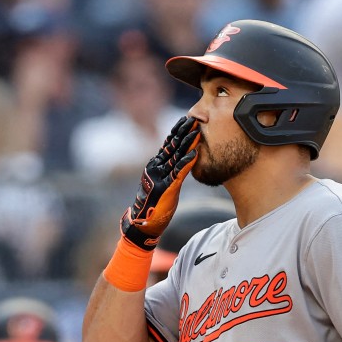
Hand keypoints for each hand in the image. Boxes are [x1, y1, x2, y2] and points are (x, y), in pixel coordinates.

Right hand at [120, 116, 199, 249]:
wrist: (144, 224)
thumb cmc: (156, 206)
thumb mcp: (166, 185)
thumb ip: (173, 173)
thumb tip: (183, 163)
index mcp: (155, 165)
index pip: (168, 145)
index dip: (178, 132)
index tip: (187, 120)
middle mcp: (156, 168)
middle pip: (172, 146)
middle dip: (183, 131)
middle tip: (193, 118)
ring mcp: (160, 177)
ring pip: (175, 156)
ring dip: (187, 143)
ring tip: (197, 131)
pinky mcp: (166, 188)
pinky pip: (178, 173)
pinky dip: (187, 162)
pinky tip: (195, 153)